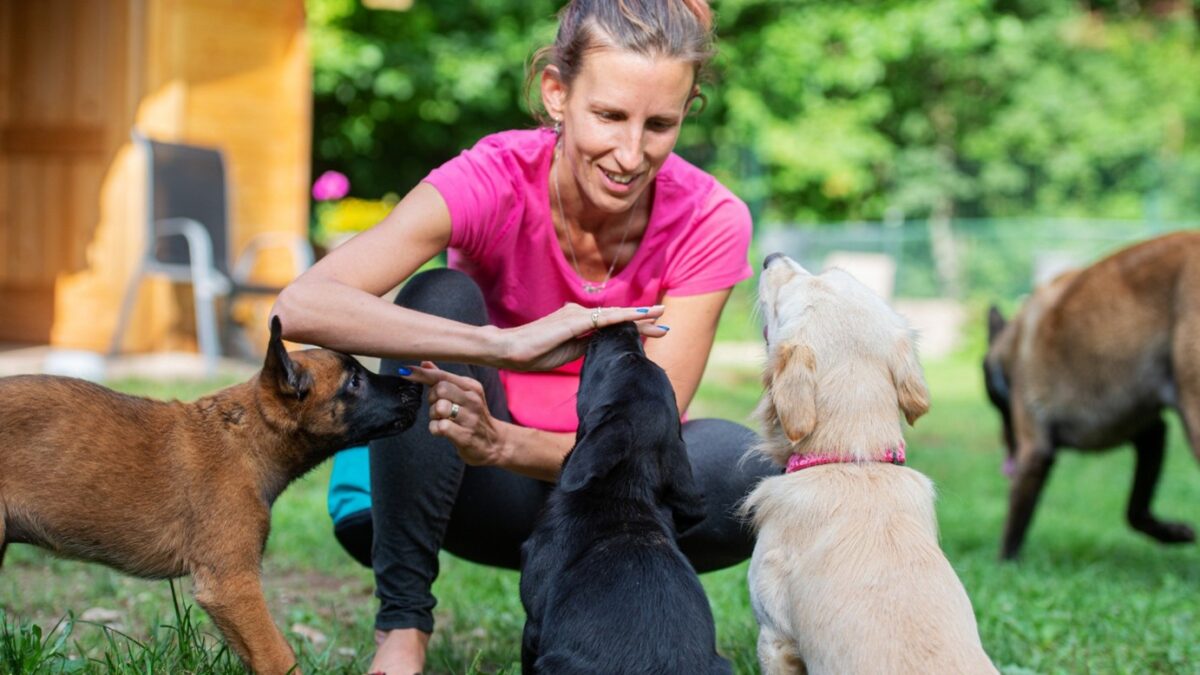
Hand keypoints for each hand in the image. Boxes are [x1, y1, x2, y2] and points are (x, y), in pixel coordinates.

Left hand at [402, 362, 506, 466]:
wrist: (494, 443)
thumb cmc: (473, 416)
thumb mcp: (464, 394)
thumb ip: (444, 379)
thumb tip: (424, 362)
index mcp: (471, 387)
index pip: (443, 375)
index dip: (421, 373)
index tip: (404, 371)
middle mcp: (473, 400)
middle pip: (440, 388)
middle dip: (432, 398)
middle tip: (437, 406)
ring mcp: (470, 418)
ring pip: (439, 407)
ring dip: (433, 415)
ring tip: (442, 419)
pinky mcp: (465, 436)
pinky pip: (440, 427)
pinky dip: (435, 429)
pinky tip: (443, 430)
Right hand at [494, 303, 666, 370]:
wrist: (507, 350)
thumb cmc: (532, 355)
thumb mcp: (567, 354)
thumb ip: (586, 348)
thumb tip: (603, 349)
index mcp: (577, 324)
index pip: (611, 326)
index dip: (633, 328)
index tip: (654, 332)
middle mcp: (579, 314)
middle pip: (616, 319)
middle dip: (642, 322)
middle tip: (665, 325)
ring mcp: (576, 315)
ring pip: (613, 317)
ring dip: (638, 318)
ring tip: (660, 319)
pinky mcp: (573, 321)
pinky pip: (603, 320)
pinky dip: (624, 318)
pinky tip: (640, 317)